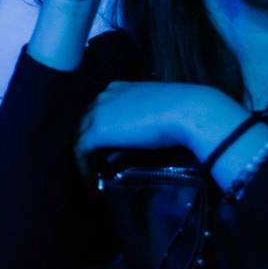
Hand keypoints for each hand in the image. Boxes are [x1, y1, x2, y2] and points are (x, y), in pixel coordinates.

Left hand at [74, 82, 247, 174]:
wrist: (188, 111)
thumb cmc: (183, 109)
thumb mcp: (156, 106)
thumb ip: (143, 114)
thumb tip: (143, 132)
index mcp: (116, 88)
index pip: (98, 109)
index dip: (97, 128)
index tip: (102, 146)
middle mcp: (102, 96)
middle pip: (83, 120)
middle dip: (85, 141)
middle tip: (91, 162)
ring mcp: (97, 112)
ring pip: (78, 135)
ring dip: (82, 155)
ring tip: (88, 174)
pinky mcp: (96, 130)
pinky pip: (80, 150)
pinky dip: (83, 166)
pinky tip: (89, 180)